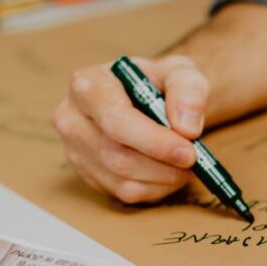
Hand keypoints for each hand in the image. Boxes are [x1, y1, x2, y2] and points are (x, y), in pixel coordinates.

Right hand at [53, 54, 209, 203]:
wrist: (148, 96)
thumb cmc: (160, 83)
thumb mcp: (181, 72)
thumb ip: (189, 90)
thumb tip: (187, 128)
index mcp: (88, 86)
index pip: (116, 121)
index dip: (154, 142)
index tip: (189, 152)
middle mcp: (72, 119)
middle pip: (116, 156)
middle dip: (162, 165)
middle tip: (194, 161)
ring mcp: (75, 150)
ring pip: (121, 181)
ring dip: (162, 179)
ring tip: (185, 165)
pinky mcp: (87, 174)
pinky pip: (123, 193)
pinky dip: (155, 189)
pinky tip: (168, 172)